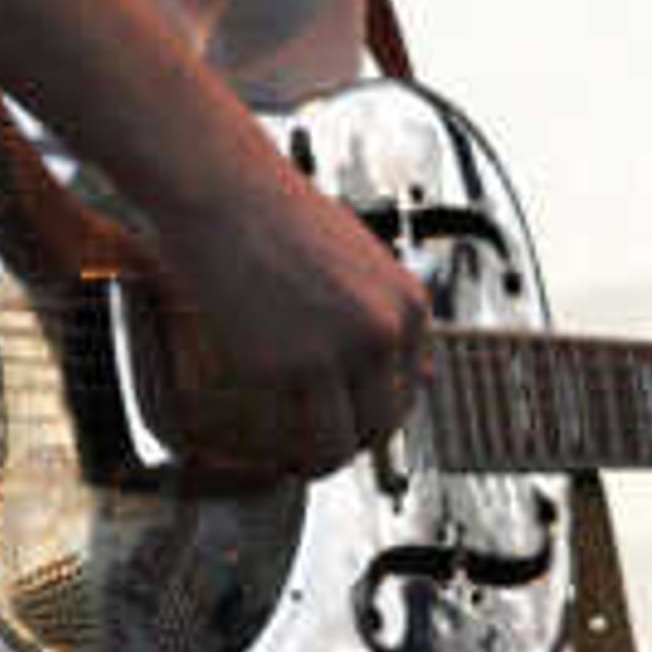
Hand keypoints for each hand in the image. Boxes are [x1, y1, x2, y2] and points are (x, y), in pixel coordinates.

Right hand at [143, 135, 434, 478]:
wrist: (225, 191)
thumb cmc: (282, 219)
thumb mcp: (364, 264)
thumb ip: (389, 318)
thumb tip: (426, 377)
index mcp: (409, 305)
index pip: (414, 387)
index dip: (379, 409)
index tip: (354, 418)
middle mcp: (382, 333)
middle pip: (384, 423)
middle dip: (354, 441)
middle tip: (324, 443)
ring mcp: (335, 354)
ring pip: (344, 443)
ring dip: (323, 460)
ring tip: (300, 459)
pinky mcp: (283, 369)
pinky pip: (294, 435)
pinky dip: (285, 451)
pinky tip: (274, 447)